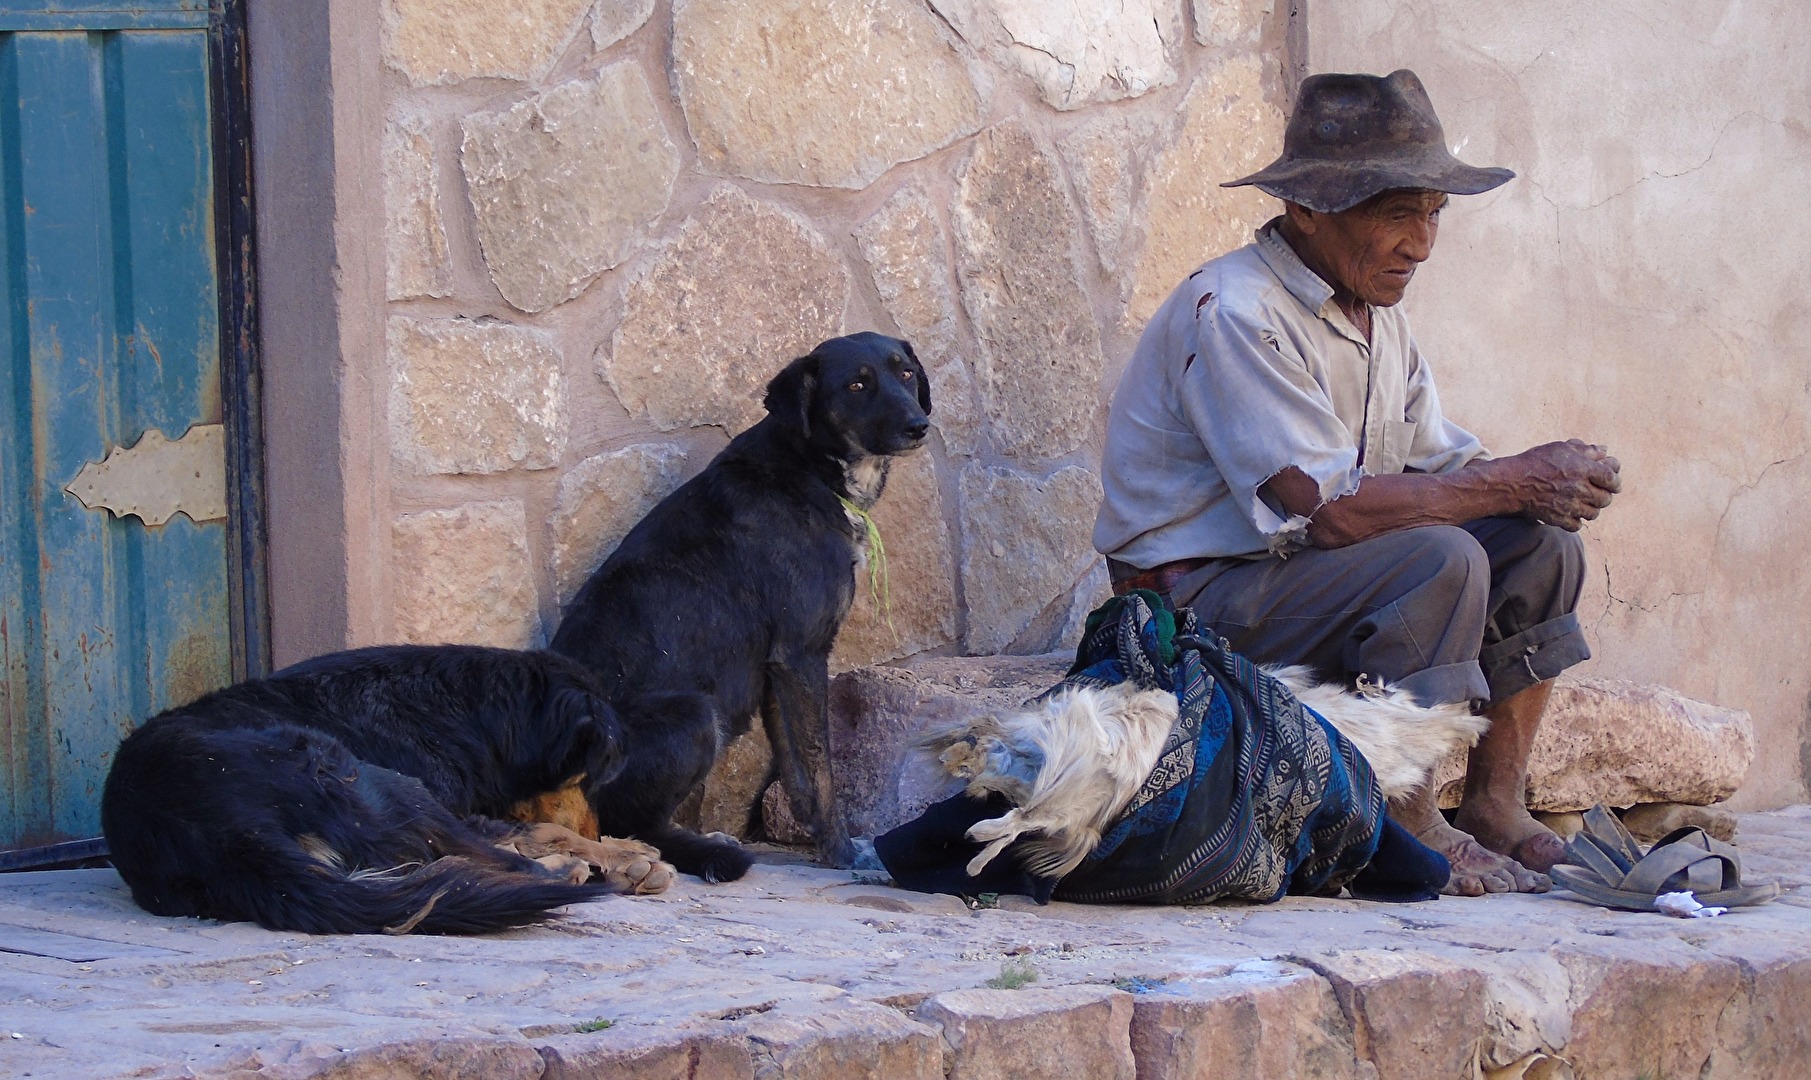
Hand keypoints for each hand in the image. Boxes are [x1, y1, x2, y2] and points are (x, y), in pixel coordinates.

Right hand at [1504, 439, 1620, 530]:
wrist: (1512, 482)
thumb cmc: (1536, 461)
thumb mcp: (1561, 448)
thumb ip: (1586, 450)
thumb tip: (1605, 451)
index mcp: (1583, 469)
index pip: (1611, 478)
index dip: (1615, 480)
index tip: (1613, 482)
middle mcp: (1580, 489)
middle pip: (1605, 498)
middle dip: (1604, 495)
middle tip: (1598, 492)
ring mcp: (1570, 506)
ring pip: (1593, 513)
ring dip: (1592, 508)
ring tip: (1584, 503)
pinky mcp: (1559, 519)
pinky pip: (1577, 525)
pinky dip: (1577, 520)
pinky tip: (1571, 513)